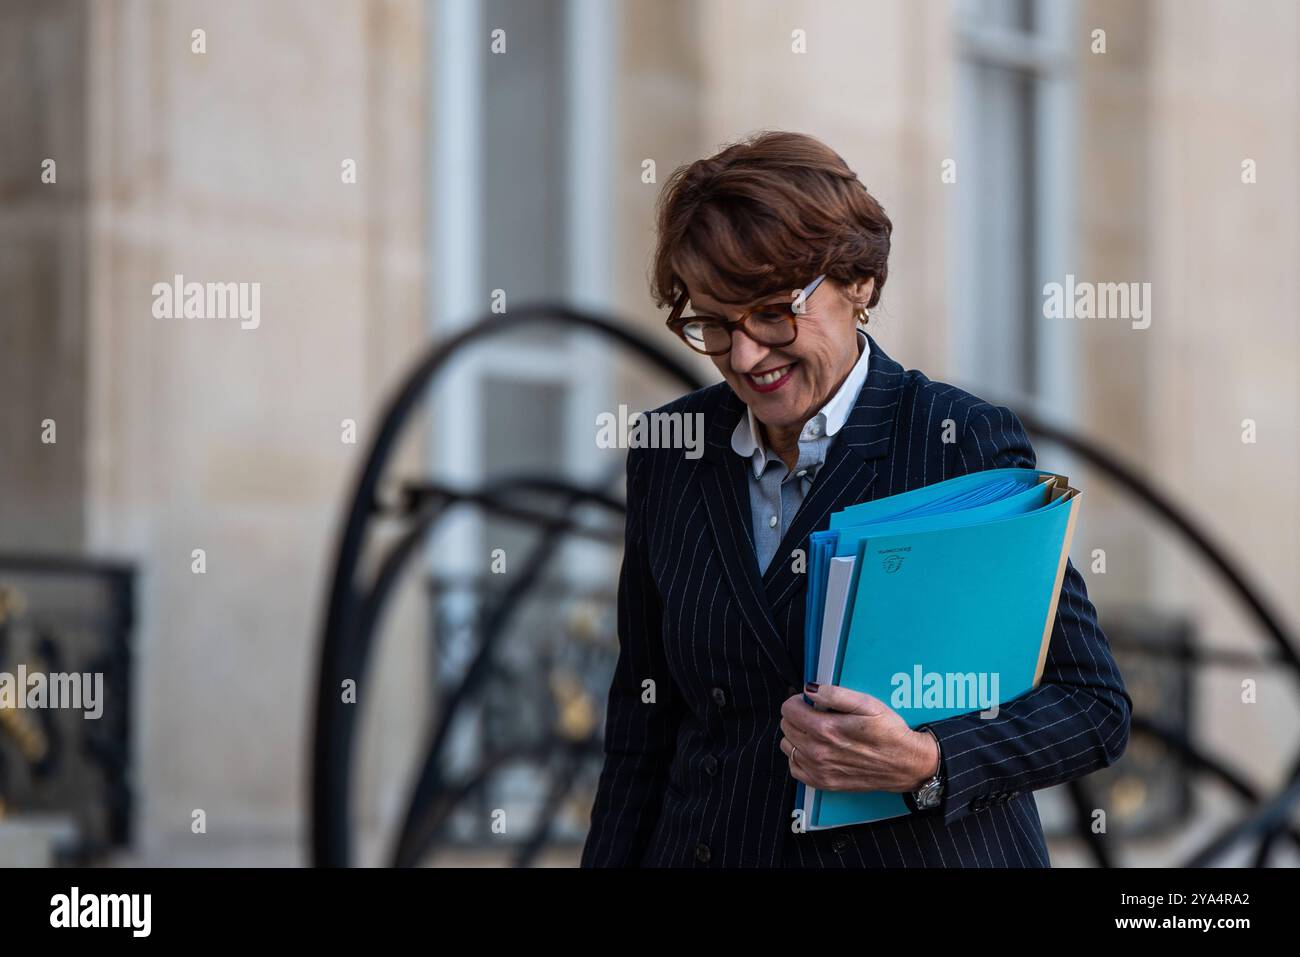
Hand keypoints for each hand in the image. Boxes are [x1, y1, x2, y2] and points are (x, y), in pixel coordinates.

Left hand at [779, 683, 939, 792]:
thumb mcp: (867, 704)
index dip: (798, 700)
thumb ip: (835, 694)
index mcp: (827, 729)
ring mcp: (819, 770)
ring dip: (797, 736)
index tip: (810, 701)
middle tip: (816, 715)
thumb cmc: (889, 732)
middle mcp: (819, 752)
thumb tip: (810, 689)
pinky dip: (800, 757)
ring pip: (788, 746)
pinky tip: (815, 750)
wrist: (906, 764)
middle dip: (797, 716)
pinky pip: (795, 768)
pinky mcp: (823, 783)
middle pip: (786, 727)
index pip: (789, 709)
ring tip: (816, 732)